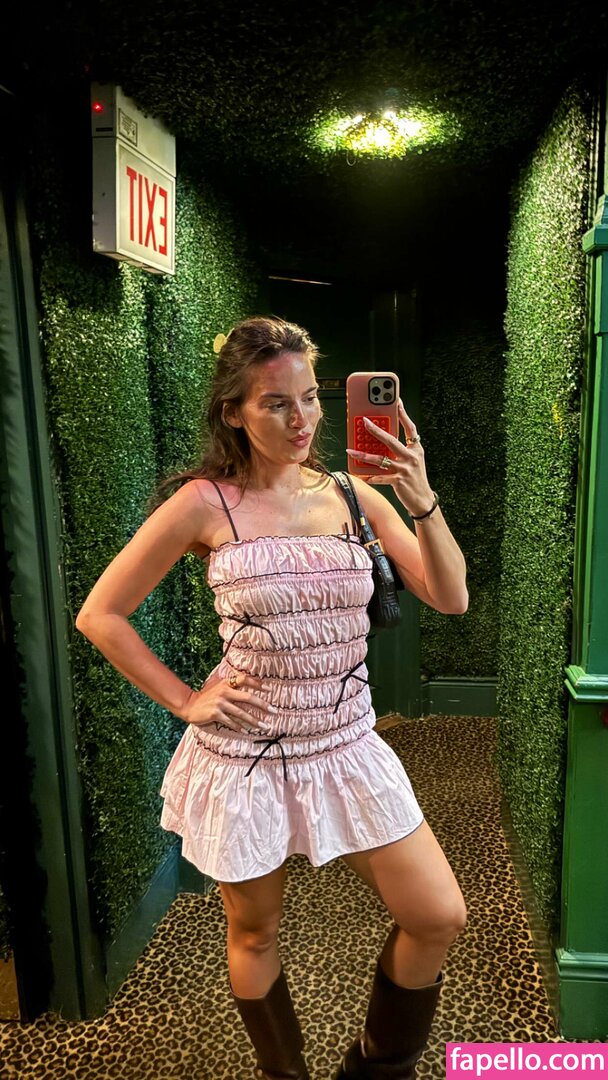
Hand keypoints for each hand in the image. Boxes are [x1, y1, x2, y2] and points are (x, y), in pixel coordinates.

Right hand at [180, 669, 276, 732]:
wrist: (189, 705)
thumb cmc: (206, 696)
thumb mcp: (217, 686)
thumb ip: (230, 685)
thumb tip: (247, 687)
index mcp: (226, 683)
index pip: (245, 680)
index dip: (257, 683)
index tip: (269, 689)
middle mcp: (224, 691)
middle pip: (248, 698)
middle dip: (262, 705)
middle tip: (274, 711)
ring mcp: (220, 703)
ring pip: (241, 713)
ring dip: (254, 721)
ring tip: (264, 726)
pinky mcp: (215, 714)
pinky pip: (231, 722)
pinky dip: (239, 727)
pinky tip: (247, 732)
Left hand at [346, 399, 434, 516]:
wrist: (423, 500)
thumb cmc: (416, 479)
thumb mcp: (413, 461)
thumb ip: (401, 451)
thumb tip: (383, 441)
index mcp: (416, 449)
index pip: (410, 428)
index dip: (403, 414)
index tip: (396, 401)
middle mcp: (411, 457)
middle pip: (391, 440)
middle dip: (376, 430)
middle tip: (364, 421)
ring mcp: (405, 469)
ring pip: (380, 459)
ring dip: (364, 456)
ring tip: (351, 452)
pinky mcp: (399, 481)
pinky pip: (380, 477)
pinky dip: (370, 477)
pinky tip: (361, 475)